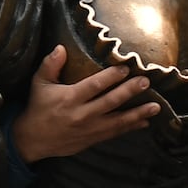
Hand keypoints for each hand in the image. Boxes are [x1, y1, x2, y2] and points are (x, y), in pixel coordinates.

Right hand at [11, 45, 156, 162]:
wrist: (32, 140)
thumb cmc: (38, 107)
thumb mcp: (39, 84)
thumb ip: (50, 65)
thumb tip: (61, 47)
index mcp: (69, 98)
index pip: (94, 85)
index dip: (112, 77)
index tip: (126, 68)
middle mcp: (81, 114)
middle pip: (110, 102)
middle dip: (130, 92)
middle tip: (146, 82)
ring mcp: (89, 129)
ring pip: (118, 121)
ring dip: (138, 114)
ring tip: (156, 106)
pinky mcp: (92, 139)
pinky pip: (115, 133)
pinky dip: (131, 127)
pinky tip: (145, 122)